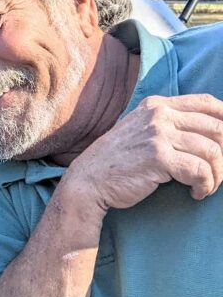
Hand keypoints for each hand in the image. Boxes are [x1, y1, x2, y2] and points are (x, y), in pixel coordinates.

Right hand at [64, 93, 222, 213]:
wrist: (88, 182)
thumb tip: (209, 131)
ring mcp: (158, 134)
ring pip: (212, 151)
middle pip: (217, 127)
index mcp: (157, 105)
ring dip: (217, 175)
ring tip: (207, 187)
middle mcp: (159, 115)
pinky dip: (205, 185)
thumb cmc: (117, 162)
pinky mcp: (158, 158)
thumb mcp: (140, 131)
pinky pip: (199, 170)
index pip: (207, 103)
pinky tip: (197, 193)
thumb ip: (167, 125)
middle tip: (219, 173)